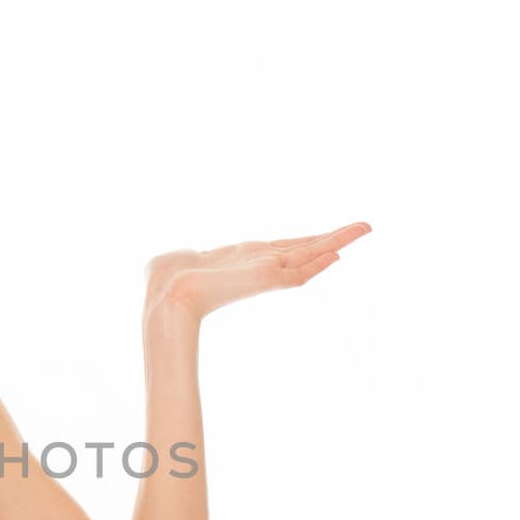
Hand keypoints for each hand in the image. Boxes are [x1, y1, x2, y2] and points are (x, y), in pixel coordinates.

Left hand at [144, 221, 371, 322]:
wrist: (167, 292)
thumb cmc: (166, 278)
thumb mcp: (178, 262)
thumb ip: (177, 262)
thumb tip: (154, 267)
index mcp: (245, 257)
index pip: (287, 247)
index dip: (309, 242)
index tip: (330, 237)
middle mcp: (261, 264)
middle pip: (306, 248)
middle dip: (335, 238)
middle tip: (366, 227)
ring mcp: (265, 272)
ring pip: (309, 256)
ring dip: (336, 241)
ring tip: (363, 229)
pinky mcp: (264, 278)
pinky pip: (297, 273)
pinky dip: (316, 265)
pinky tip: (335, 254)